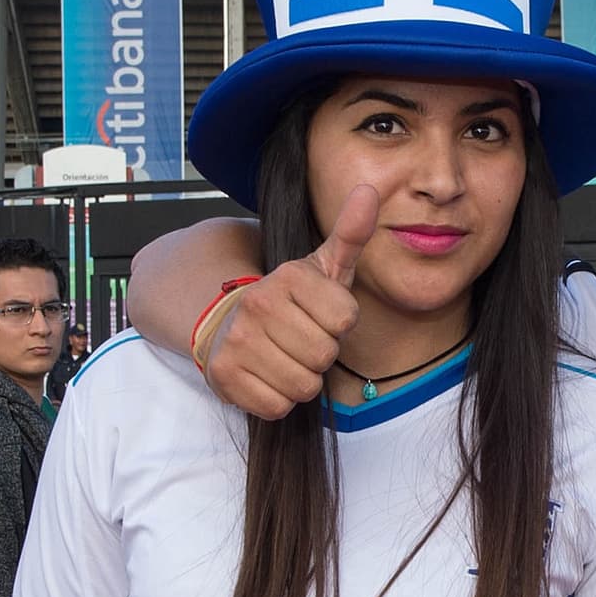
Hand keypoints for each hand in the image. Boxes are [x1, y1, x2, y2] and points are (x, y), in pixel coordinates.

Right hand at [201, 185, 379, 416]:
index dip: (338, 324)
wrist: (225, 323)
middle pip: (325, 355)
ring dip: (300, 379)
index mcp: (287, 276)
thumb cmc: (288, 300)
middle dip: (320, 354)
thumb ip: (350, 233)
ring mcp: (237, 342)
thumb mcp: (322, 266)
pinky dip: (277, 399)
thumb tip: (371, 190)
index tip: (318, 315)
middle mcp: (257, 305)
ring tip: (283, 357)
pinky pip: (278, 406)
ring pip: (303, 386)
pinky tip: (266, 375)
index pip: (346, 319)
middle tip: (299, 339)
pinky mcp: (224, 376)